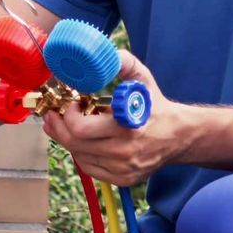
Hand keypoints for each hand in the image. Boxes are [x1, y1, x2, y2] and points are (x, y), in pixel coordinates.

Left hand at [41, 50, 196, 186]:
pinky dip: (80, 153)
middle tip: (53, 115)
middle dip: (58, 127)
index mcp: (128, 127)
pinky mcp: (122, 179)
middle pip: (74, 144)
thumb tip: (105, 54)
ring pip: (79, 156)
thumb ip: (124, 63)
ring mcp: (123, 169)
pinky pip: (89, 167)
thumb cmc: (156, 106)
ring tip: (62, 126)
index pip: (81, 129)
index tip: (71, 103)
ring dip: (66, 140)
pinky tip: (79, 141)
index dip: (69, 115)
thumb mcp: (143, 79)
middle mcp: (125, 152)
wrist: (179, 136)